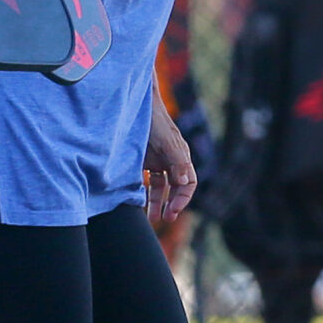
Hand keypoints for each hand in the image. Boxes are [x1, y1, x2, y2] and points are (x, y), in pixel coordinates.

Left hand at [144, 108, 197, 225]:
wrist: (133, 104)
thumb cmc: (154, 120)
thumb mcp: (167, 141)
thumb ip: (177, 162)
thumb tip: (183, 183)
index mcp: (181, 157)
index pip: (188, 183)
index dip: (183, 198)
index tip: (174, 211)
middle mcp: (171, 160)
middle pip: (176, 188)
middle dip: (172, 204)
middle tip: (165, 219)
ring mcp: (156, 160)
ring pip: (160, 187)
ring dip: (158, 203)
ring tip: (152, 218)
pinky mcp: (142, 160)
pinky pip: (146, 181)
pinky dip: (144, 193)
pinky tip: (138, 203)